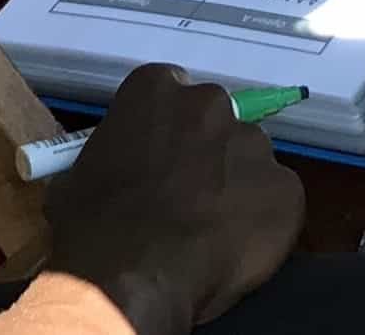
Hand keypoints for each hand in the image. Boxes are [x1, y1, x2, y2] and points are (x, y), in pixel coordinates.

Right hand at [45, 65, 306, 334]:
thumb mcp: (78, 177)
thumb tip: (118, 175)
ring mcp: (253, 143)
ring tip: (211, 229)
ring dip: (235, 185)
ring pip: (248, 161)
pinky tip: (235, 248)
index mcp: (156, 89)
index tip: (160, 157)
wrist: (131, 273)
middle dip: (206, 151)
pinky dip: (262, 221)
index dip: (166, 129)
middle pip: (217, 121)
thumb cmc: (92, 225)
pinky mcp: (286, 187)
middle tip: (187, 195)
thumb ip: (113, 159)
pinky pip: (277, 201)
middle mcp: (211, 104)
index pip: (170, 91)